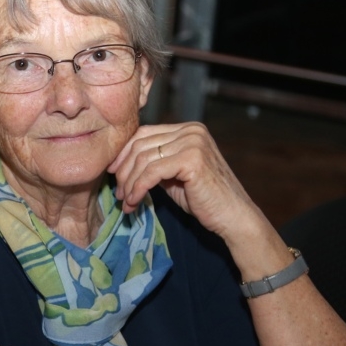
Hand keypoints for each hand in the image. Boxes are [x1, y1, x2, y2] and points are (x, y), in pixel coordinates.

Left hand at [108, 122, 263, 242]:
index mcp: (188, 129)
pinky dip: (138, 188)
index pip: (144, 133)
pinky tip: (134, 202)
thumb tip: (121, 163)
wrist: (233, 217)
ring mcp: (193, 142)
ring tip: (126, 202)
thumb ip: (155, 163)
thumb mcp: (174, 175)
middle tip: (118, 193)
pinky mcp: (192, 159)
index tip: (113, 173)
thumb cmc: (204, 199)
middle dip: (124, 171)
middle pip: (141, 144)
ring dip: (129, 183)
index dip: (123, 153)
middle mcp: (191, 131)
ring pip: (144, 159)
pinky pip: (152, 172)